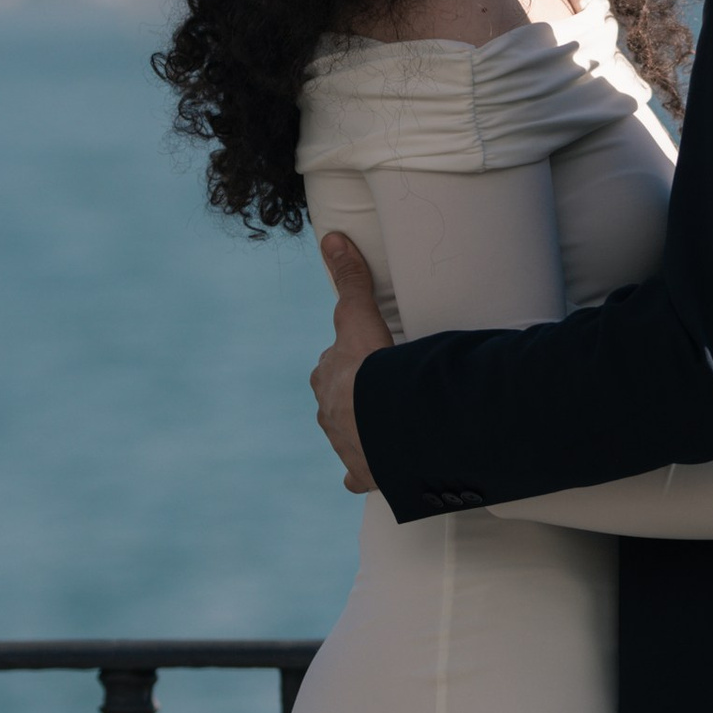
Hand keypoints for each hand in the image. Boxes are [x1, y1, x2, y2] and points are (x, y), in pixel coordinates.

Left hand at [311, 232, 392, 491]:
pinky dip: (363, 474)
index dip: (347, 361)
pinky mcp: (360, 472)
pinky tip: (368, 474)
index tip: (362, 361)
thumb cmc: (371, 370)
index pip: (332, 365)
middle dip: (352, 398)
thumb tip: (331, 237)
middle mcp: (329, 412)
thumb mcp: (359, 318)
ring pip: (346, 435)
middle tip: (378, 392)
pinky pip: (357, 476)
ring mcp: (343, 445)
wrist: (381, 423)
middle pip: (337, 401)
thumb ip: (350, 279)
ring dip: (361, 431)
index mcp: (328, 379)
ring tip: (385, 427)